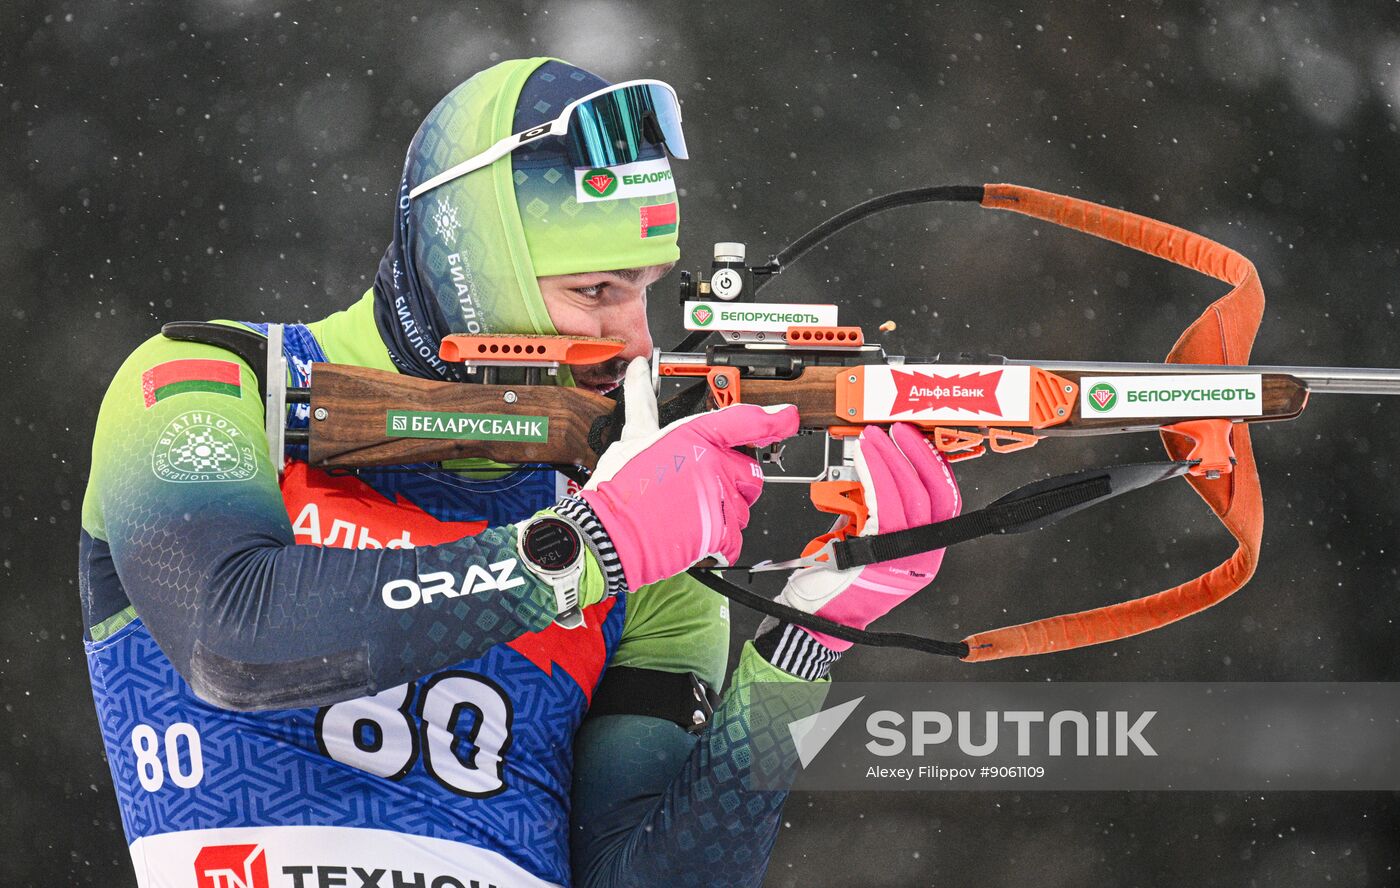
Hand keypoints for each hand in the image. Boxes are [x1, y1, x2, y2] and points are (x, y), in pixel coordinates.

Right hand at [567, 357, 798, 589]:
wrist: (608, 530)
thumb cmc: (618, 487)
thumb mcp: (631, 436)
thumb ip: (643, 405)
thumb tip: (636, 373)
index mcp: (695, 434)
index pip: (744, 421)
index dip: (773, 419)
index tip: (786, 418)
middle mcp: (713, 462)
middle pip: (750, 472)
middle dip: (735, 483)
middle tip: (705, 490)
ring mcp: (718, 496)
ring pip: (743, 508)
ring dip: (725, 514)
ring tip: (690, 515)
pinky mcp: (718, 530)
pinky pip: (735, 539)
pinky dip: (721, 544)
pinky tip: (697, 537)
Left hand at [781, 423, 960, 650]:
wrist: (818, 619)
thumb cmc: (838, 582)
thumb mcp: (869, 541)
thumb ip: (879, 511)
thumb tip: (879, 469)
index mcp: (925, 551)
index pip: (945, 500)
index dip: (934, 465)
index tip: (918, 440)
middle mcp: (921, 556)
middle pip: (931, 493)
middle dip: (913, 453)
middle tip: (895, 431)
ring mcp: (902, 558)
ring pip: (907, 494)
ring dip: (888, 458)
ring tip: (872, 439)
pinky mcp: (878, 554)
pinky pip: (881, 505)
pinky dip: (873, 475)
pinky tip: (863, 460)